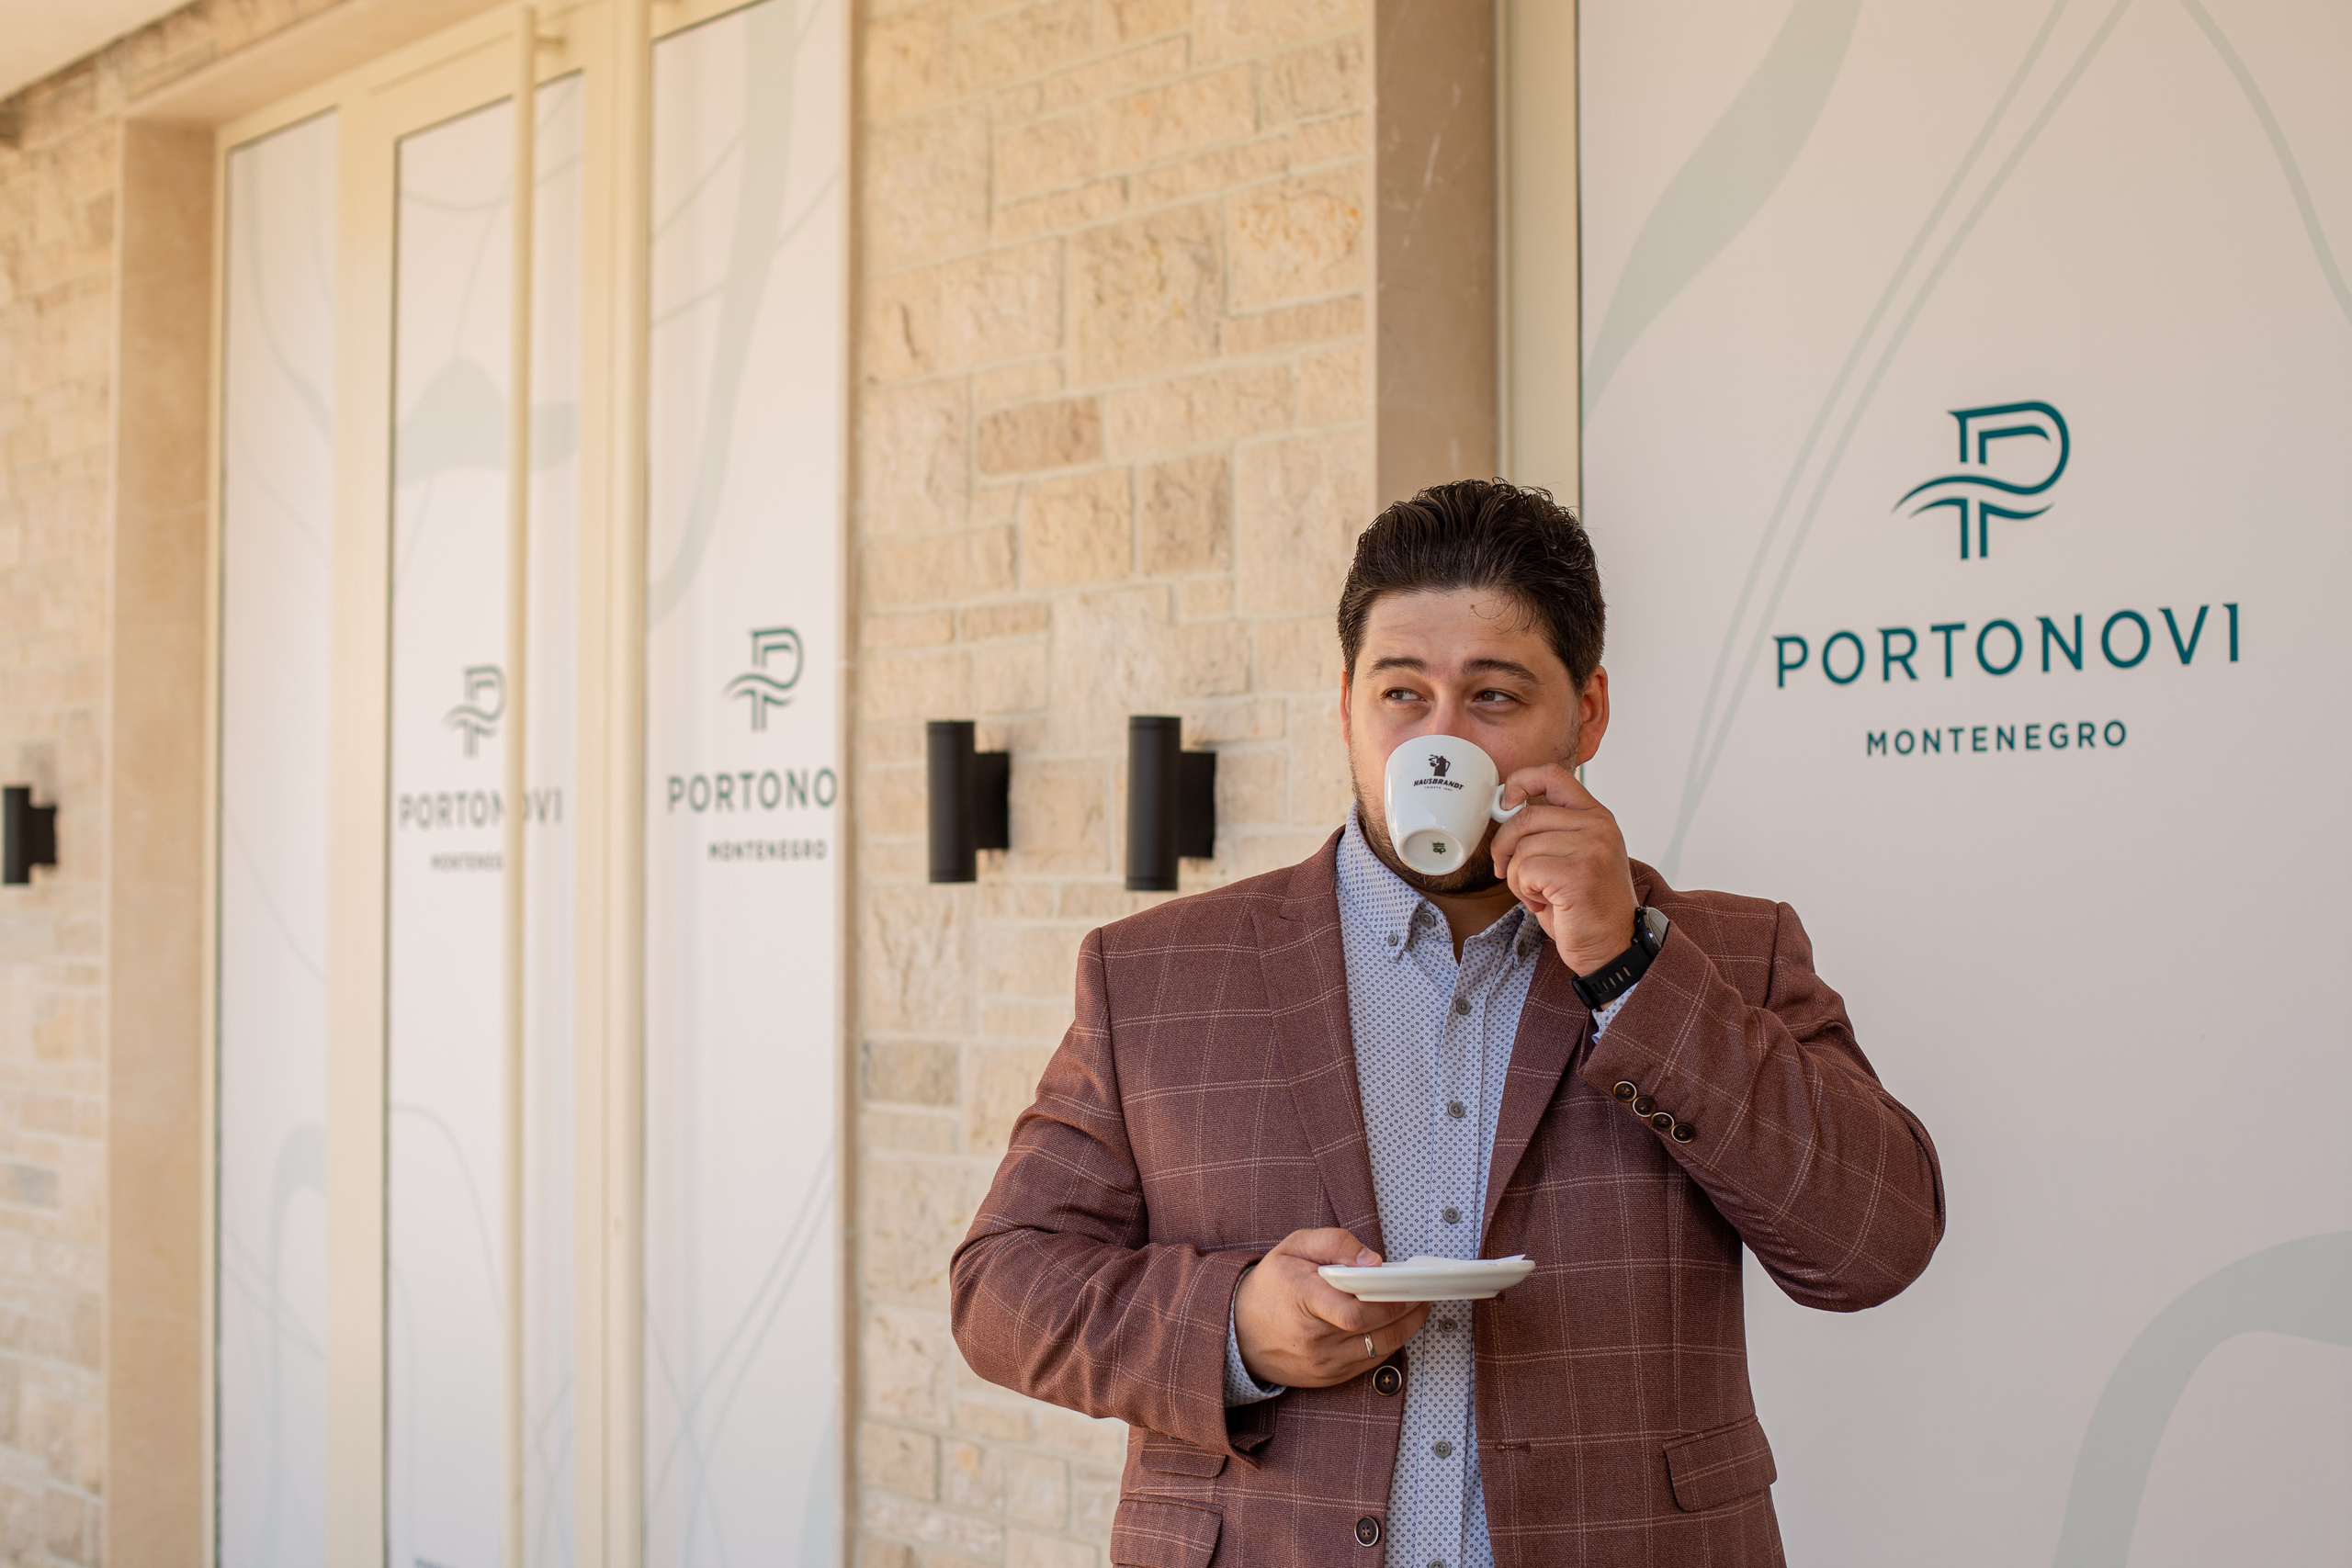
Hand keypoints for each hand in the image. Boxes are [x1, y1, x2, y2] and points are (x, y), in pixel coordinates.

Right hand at [1234, 1228, 1430, 1387]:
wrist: (1239, 1331)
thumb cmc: (1271, 1285)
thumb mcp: (1295, 1247)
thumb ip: (1336, 1243)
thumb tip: (1374, 1260)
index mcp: (1303, 1299)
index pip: (1353, 1311)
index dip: (1385, 1298)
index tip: (1401, 1282)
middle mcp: (1313, 1339)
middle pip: (1375, 1328)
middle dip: (1404, 1308)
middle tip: (1419, 1290)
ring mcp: (1322, 1363)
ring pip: (1381, 1348)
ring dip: (1405, 1327)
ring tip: (1415, 1305)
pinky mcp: (1329, 1378)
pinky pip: (1372, 1362)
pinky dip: (1388, 1342)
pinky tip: (1394, 1324)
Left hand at [1489, 762, 1638, 974]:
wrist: (1612, 946)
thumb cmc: (1585, 906)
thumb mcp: (1573, 856)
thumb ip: (1550, 830)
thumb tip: (1505, 810)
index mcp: (1596, 817)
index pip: (1553, 775)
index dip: (1520, 782)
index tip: (1505, 803)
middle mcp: (1598, 827)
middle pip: (1525, 816)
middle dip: (1504, 847)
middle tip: (1508, 871)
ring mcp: (1591, 848)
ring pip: (1522, 849)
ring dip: (1517, 878)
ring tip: (1541, 895)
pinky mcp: (1578, 873)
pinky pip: (1525, 871)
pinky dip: (1524, 893)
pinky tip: (1546, 904)